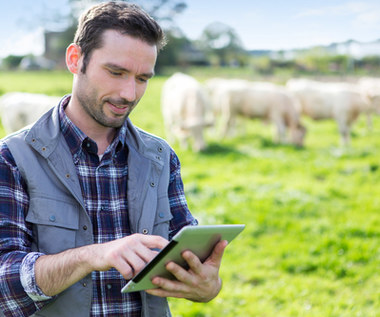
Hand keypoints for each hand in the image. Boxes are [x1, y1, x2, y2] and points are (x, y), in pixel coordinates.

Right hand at [35, 233, 168, 296]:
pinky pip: (127, 271)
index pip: (157, 240)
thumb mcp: (132, 248)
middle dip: (153, 267)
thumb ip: (144, 251)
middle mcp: (132, 241)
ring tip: (135, 275)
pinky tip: (126, 275)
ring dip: (139, 274)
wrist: (96, 254)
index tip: (174, 254)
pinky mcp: (114, 257)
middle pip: (150, 256)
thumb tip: (161, 261)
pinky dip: (128, 276)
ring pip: (139, 265)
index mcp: (138, 238)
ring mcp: (123, 248)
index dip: (167, 247)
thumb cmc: (119, 254)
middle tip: (155, 274)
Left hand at [146, 240, 227, 301]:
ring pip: (173, 287)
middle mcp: (193, 282)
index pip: (196, 265)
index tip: (185, 251)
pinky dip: (156, 292)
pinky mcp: (178, 294)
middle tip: (167, 263)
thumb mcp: (215, 263)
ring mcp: (185, 289)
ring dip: (163, 283)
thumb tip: (224, 240)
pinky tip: (147, 287)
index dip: (191, 259)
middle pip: (183, 276)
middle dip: (175, 270)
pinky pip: (166, 294)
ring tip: (153, 277)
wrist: (209, 293)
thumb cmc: (210, 272)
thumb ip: (218, 251)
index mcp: (202, 273)